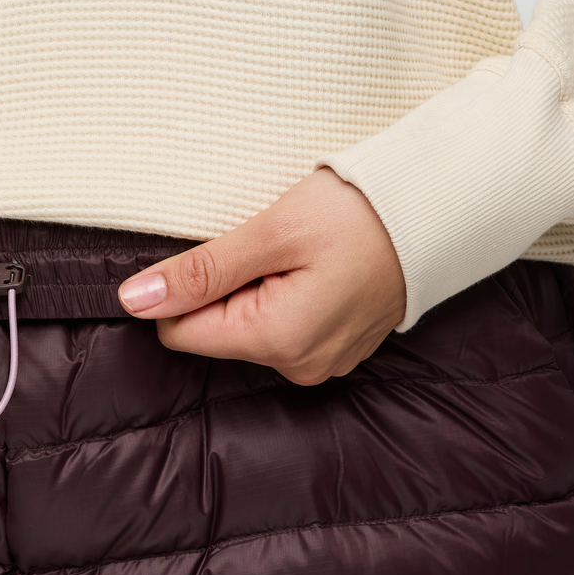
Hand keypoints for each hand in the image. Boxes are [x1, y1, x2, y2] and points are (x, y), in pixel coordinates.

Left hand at [117, 168, 405, 383]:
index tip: (226, 252)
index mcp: (277, 341)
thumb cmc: (361, 212)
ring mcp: (321, 362)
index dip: (186, 288)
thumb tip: (132, 301)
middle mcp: (298, 366)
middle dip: (225, 288)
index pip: (180, 332)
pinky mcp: (335, 349)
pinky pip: (282, 328)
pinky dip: (284, 296)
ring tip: (299, 256)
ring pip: (247, 328)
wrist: (441, 209)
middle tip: (272, 248)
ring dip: (256, 289)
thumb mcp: (271, 231)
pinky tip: (315, 268)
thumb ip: (199, 271)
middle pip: (215, 331)